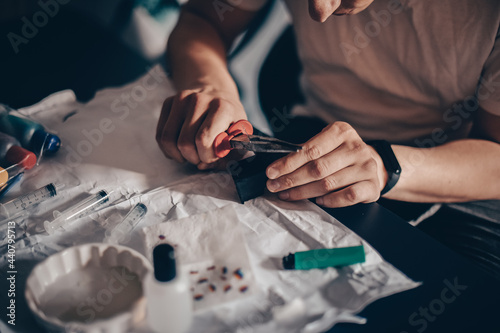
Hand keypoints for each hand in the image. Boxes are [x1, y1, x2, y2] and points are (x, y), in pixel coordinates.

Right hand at [156, 89, 246, 168]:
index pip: (204, 140)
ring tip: (191, 154)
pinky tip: (180, 148)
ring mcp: (181, 99)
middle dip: (193, 158)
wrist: (216, 92)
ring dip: (179, 155)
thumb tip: (203, 165)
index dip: (206, 156)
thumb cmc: (229, 118)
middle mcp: (200, 100)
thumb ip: (230, 154)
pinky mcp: (168, 102)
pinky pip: (160, 135)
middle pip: (185, 142)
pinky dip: (169, 149)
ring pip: (168, 140)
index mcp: (222, 107)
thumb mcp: (240, 135)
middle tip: (201, 157)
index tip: (212, 157)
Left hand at [265, 122, 387, 207]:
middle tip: (273, 186)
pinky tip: (318, 201)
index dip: (288, 163)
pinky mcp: (372, 185)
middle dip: (291, 179)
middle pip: (317, 168)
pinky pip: (348, 196)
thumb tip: (277, 167)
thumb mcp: (326, 144)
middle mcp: (356, 147)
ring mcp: (366, 166)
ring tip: (287, 195)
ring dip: (303, 192)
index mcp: (341, 131)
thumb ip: (306, 151)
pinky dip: (331, 200)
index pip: (310, 150)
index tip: (271, 172)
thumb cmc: (341, 154)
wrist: (373, 164)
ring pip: (328, 183)